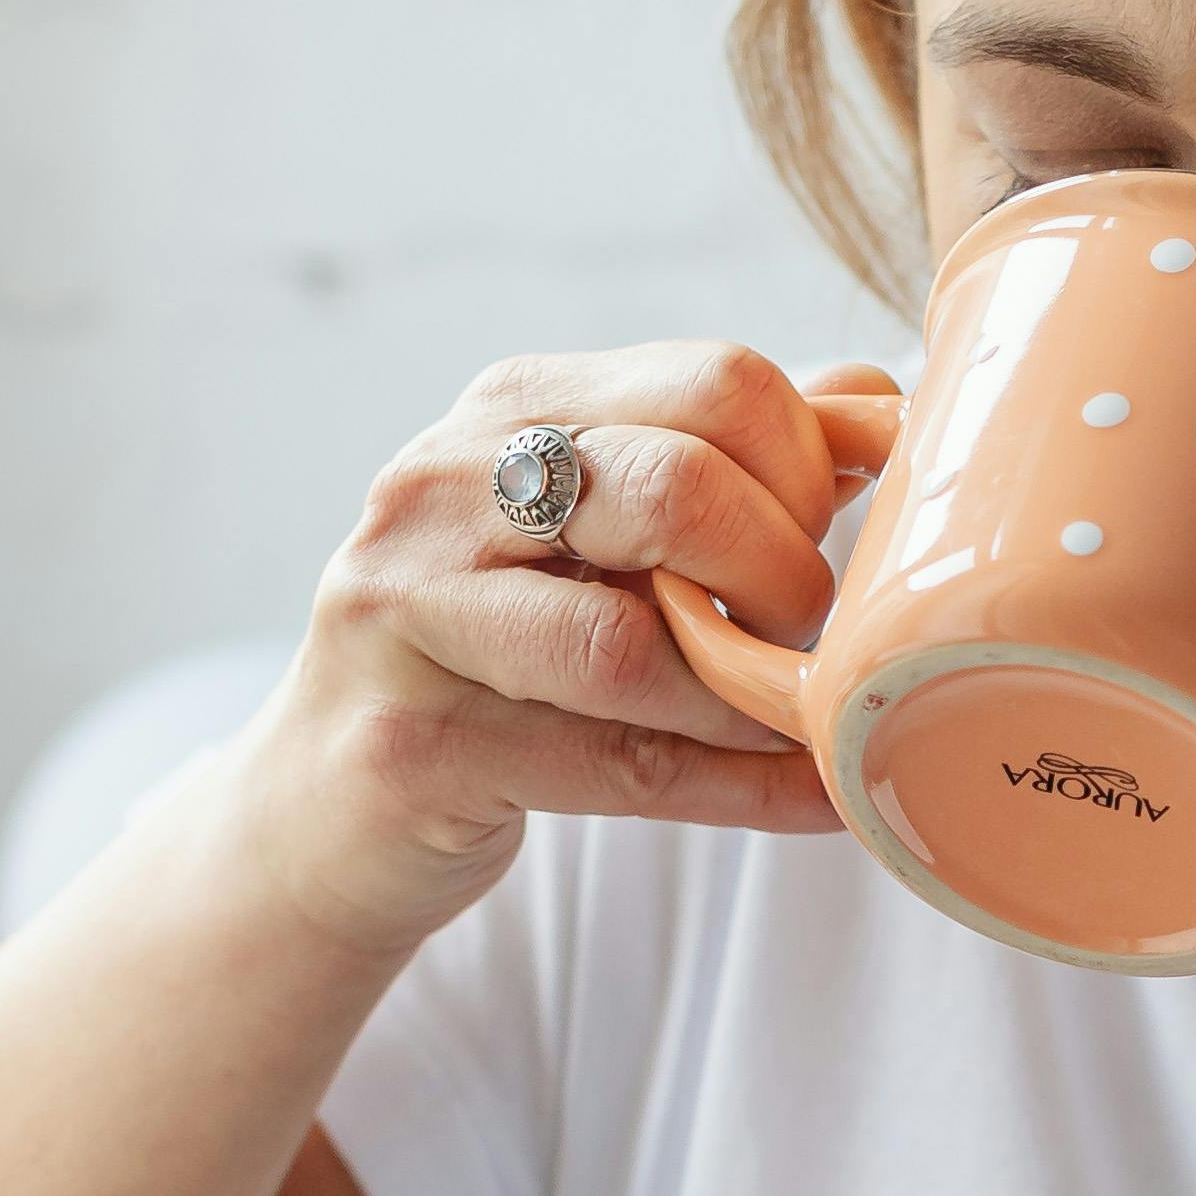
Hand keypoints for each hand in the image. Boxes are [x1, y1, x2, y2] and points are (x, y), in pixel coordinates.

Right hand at [233, 340, 890, 949]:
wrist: (322, 811)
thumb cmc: (491, 662)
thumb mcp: (598, 538)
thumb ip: (725, 465)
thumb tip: (873, 402)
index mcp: (511, 408)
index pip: (714, 384)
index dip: (808, 471)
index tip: (822, 542)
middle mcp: (445, 487)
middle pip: (677, 486)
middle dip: (782, 573)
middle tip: (802, 637)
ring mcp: (410, 613)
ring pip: (631, 641)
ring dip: (748, 696)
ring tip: (795, 719)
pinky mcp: (414, 744)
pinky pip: (615, 766)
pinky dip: (738, 788)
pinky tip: (815, 795)